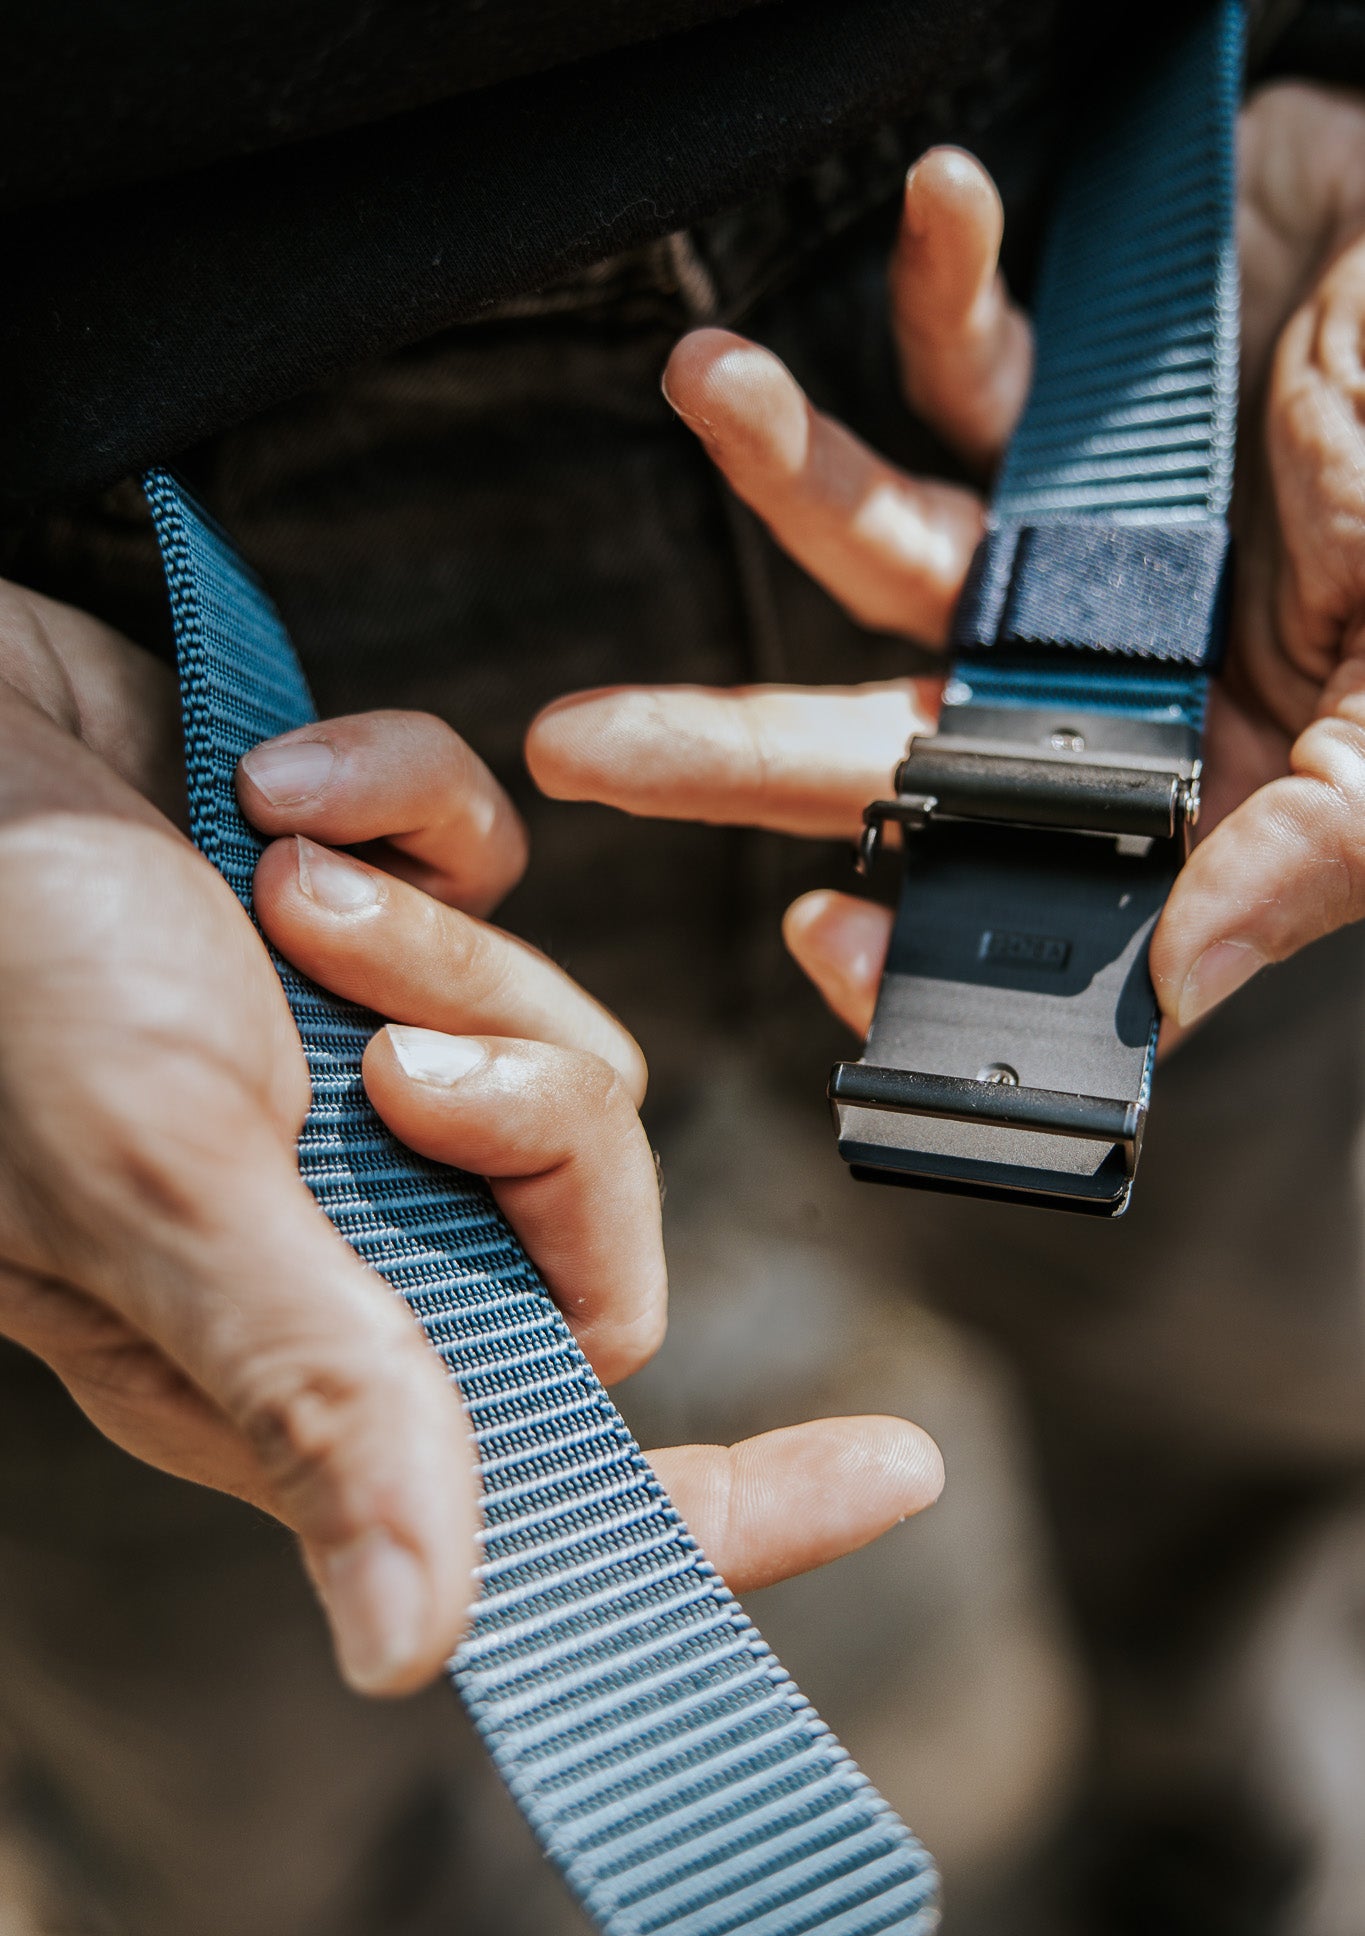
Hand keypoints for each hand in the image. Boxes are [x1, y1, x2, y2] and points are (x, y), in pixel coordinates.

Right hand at [0, 579, 943, 1697]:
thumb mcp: (160, 1182)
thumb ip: (316, 1391)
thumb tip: (410, 1650)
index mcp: (285, 1346)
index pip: (546, 1487)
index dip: (726, 1502)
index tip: (894, 1465)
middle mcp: (337, 1230)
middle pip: (595, 1224)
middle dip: (529, 1113)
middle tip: (383, 1046)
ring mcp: (354, 1076)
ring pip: (561, 1048)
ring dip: (439, 951)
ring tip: (277, 887)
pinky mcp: (366, 930)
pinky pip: (498, 885)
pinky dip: (414, 820)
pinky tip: (277, 790)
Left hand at [526, 85, 1364, 1035]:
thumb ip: (1314, 839)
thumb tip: (1180, 980)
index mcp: (1195, 779)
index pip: (1029, 891)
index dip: (920, 934)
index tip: (814, 938)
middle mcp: (1102, 684)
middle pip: (885, 742)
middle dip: (730, 749)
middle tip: (580, 750)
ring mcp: (1065, 548)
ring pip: (880, 541)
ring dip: (787, 465)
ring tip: (708, 385)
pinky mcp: (1058, 405)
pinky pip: (965, 352)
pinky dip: (943, 280)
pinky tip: (944, 198)